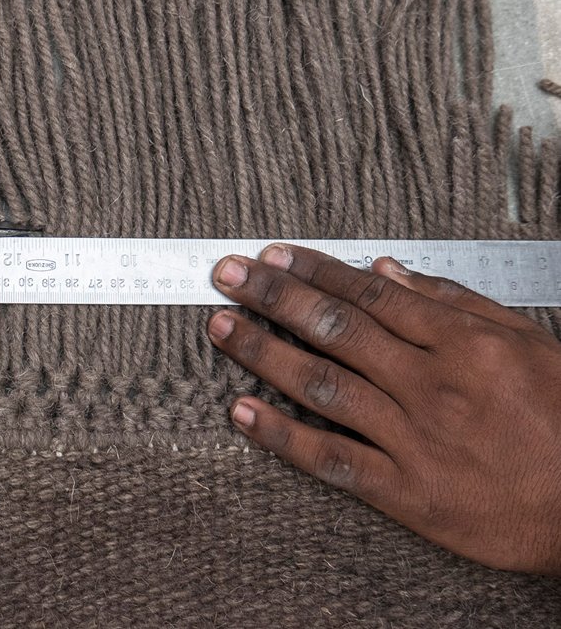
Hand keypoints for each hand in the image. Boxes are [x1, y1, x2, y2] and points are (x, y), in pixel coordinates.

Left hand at [208, 244, 560, 576]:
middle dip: (274, 298)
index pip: (369, 296)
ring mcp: (414, 440)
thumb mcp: (528, 345)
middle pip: (335, 330)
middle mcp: (431, 386)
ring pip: (322, 386)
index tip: (271, 256)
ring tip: (220, 327)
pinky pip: (331, 459)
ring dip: (264, 353)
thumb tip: (387, 271)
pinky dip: (281, 436)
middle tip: (227, 275)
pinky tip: (241, 413)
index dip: (313, 273)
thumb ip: (455, 303)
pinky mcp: (406, 492)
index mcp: (463, 344)